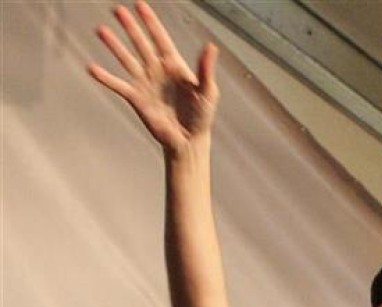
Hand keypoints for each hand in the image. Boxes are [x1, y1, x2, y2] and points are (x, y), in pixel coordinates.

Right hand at [89, 2, 218, 156]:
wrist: (189, 140)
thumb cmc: (202, 116)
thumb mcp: (208, 92)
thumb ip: (206, 69)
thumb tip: (211, 47)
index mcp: (175, 66)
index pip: (161, 39)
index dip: (151, 22)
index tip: (140, 5)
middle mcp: (157, 70)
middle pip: (141, 44)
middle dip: (130, 27)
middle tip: (117, 10)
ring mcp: (145, 83)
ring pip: (127, 59)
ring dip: (114, 46)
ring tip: (101, 30)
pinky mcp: (136, 98)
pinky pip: (118, 85)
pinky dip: (106, 78)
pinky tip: (92, 68)